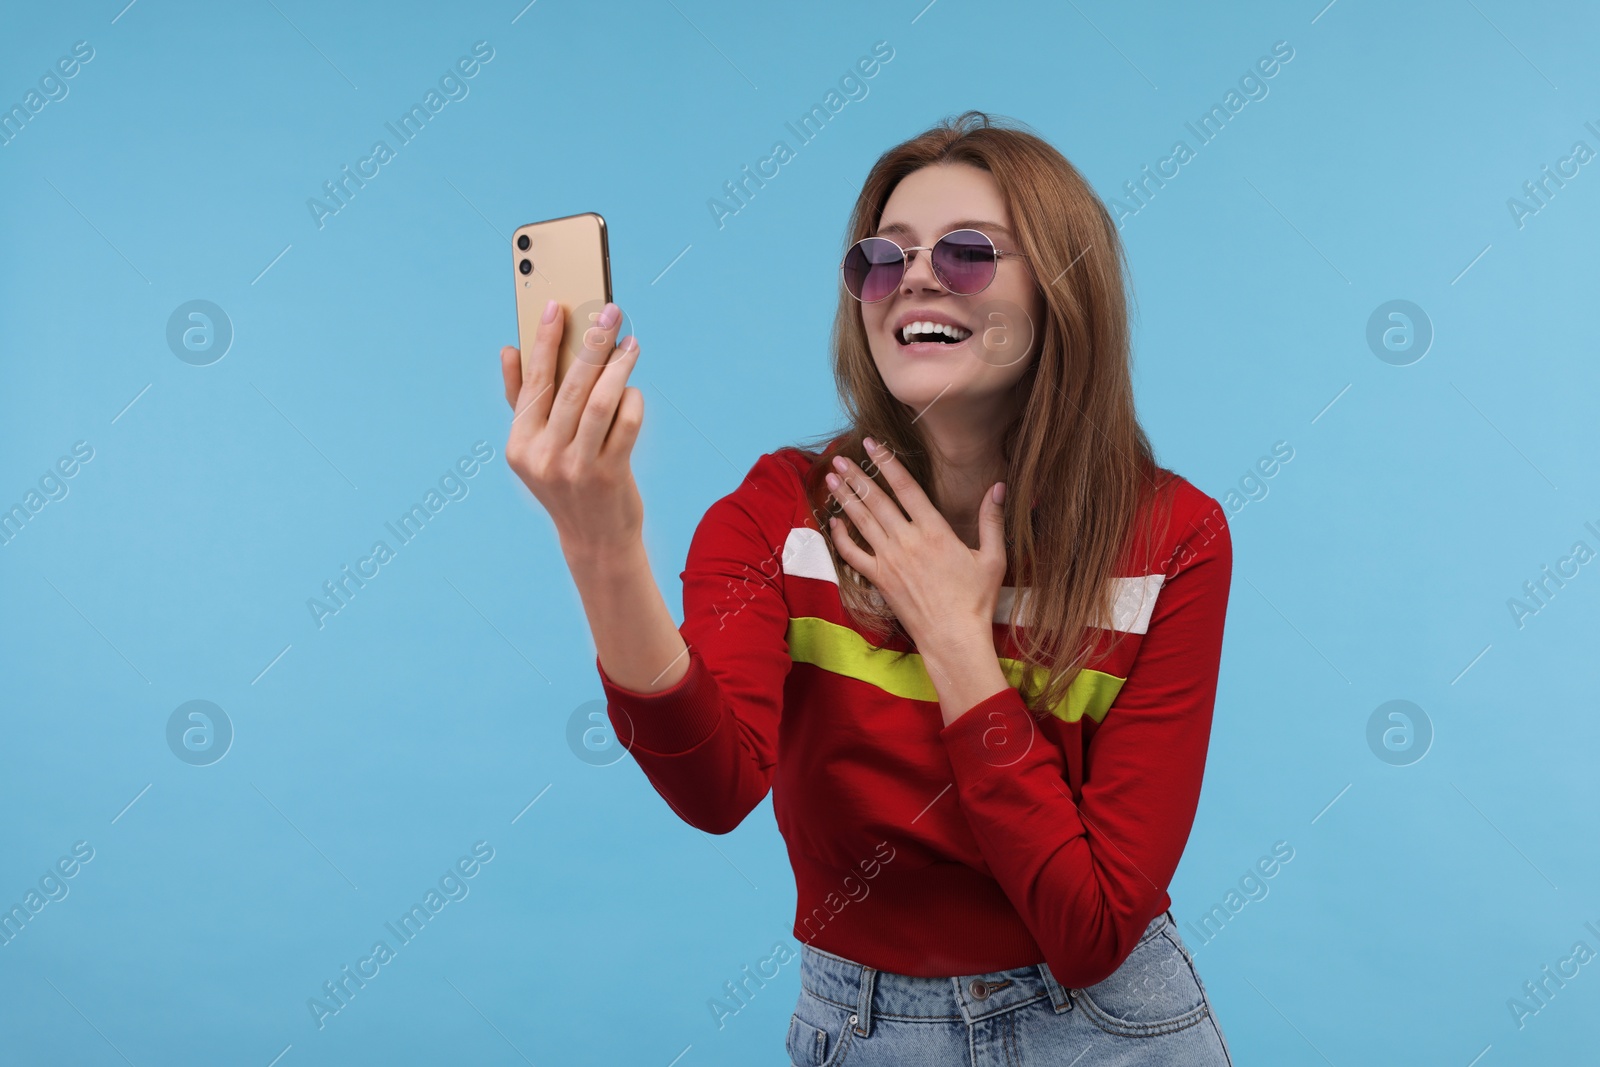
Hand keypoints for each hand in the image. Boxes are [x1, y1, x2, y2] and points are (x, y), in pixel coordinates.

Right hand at [502, 300, 644, 559]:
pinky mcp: (610, 477)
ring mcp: (577, 468)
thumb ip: (521, 400)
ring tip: (630, 343)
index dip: (544, 341)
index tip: (556, 305)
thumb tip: (509, 350)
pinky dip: (632, 401)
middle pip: (569, 387)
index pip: (533, 383)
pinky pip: (626, 426)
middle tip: (608, 313)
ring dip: (617, 367)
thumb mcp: (535, 448)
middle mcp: (543, 457)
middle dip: (590, 344)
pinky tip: (634, 388)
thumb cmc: (566, 482)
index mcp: (520, 445)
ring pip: (600, 403)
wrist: (595, 540)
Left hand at [825, 438, 1007, 655]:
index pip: (906, 488)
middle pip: (877, 500)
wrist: (953, 638)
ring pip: (861, 521)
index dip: (887, 463)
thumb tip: (998, 486)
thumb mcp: (993, 558)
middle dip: (857, 475)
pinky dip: (841, 537)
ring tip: (831, 476)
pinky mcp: (879, 580)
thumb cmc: (976, 600)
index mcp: (935, 531)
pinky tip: (834, 522)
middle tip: (840, 456)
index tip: (873, 444)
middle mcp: (907, 541)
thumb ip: (992, 520)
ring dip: (845, 497)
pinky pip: (853, 554)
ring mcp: (889, 561)